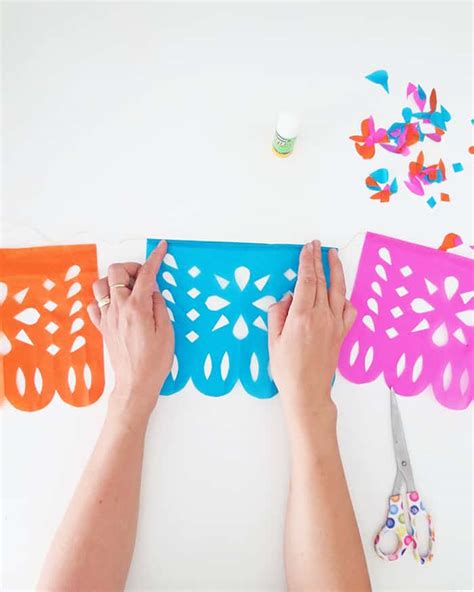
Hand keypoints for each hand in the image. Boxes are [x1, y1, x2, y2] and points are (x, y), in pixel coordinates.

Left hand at [87, 241, 173, 420]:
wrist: (136, 384)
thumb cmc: (155, 361)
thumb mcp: (167, 331)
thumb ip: (159, 306)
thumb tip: (153, 291)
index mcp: (137, 308)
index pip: (146, 274)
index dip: (155, 258)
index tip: (161, 248)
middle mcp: (118, 308)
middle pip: (115, 271)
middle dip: (131, 268)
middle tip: (144, 278)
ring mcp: (107, 317)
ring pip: (100, 285)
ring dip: (115, 281)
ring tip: (130, 290)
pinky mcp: (102, 328)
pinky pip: (95, 305)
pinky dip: (104, 299)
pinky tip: (117, 306)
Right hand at [268, 240, 356, 431]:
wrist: (308, 391)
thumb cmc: (287, 369)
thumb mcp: (272, 340)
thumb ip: (277, 314)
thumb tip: (286, 299)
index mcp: (301, 317)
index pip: (306, 281)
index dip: (307, 261)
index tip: (307, 248)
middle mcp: (321, 317)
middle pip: (322, 281)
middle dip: (318, 260)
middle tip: (316, 246)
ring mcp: (334, 325)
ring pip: (338, 291)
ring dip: (336, 271)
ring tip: (333, 256)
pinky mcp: (342, 334)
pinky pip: (348, 310)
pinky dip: (345, 298)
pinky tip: (341, 293)